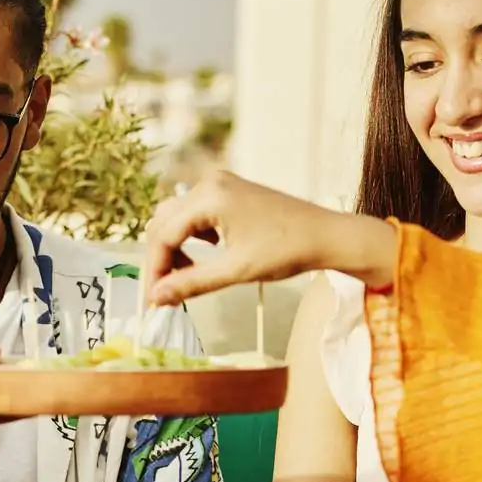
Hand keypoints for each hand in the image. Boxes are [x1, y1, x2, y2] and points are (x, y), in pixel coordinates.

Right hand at [144, 172, 398, 305]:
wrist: (327, 235)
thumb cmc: (288, 249)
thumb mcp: (236, 270)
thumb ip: (192, 283)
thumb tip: (157, 298)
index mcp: (209, 196)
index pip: (163, 235)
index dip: (155, 269)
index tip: (154, 299)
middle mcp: (209, 182)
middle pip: (163, 222)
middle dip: (162, 258)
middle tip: (166, 292)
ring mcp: (219, 184)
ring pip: (176, 217)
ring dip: (174, 247)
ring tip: (186, 277)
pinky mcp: (229, 191)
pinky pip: (195, 212)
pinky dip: (191, 236)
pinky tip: (205, 256)